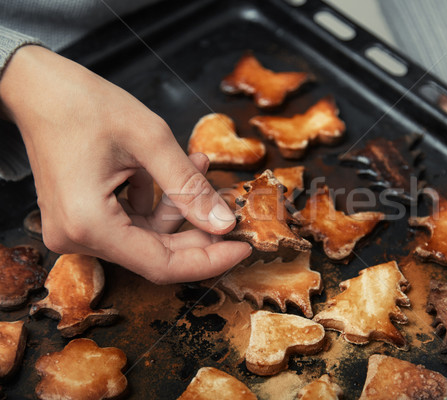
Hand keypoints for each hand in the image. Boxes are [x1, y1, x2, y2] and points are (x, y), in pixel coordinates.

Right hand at [0, 45, 250, 283]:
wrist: (37, 87)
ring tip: (197, 162)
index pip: (161, 265)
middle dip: (197, 229)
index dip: (208, 260)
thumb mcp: (150, 140)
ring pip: (147, 235)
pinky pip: (130, 220)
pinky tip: (171, 168)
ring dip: (177, 204)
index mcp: (89, 224)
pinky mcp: (81, 217)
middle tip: (229, 206)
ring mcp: (76, 229)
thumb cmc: (83, 104)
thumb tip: (223, 223)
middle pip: (155, 254)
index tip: (242, 247)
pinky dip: (157, 199)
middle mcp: (77, 237)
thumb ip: (189, 186)